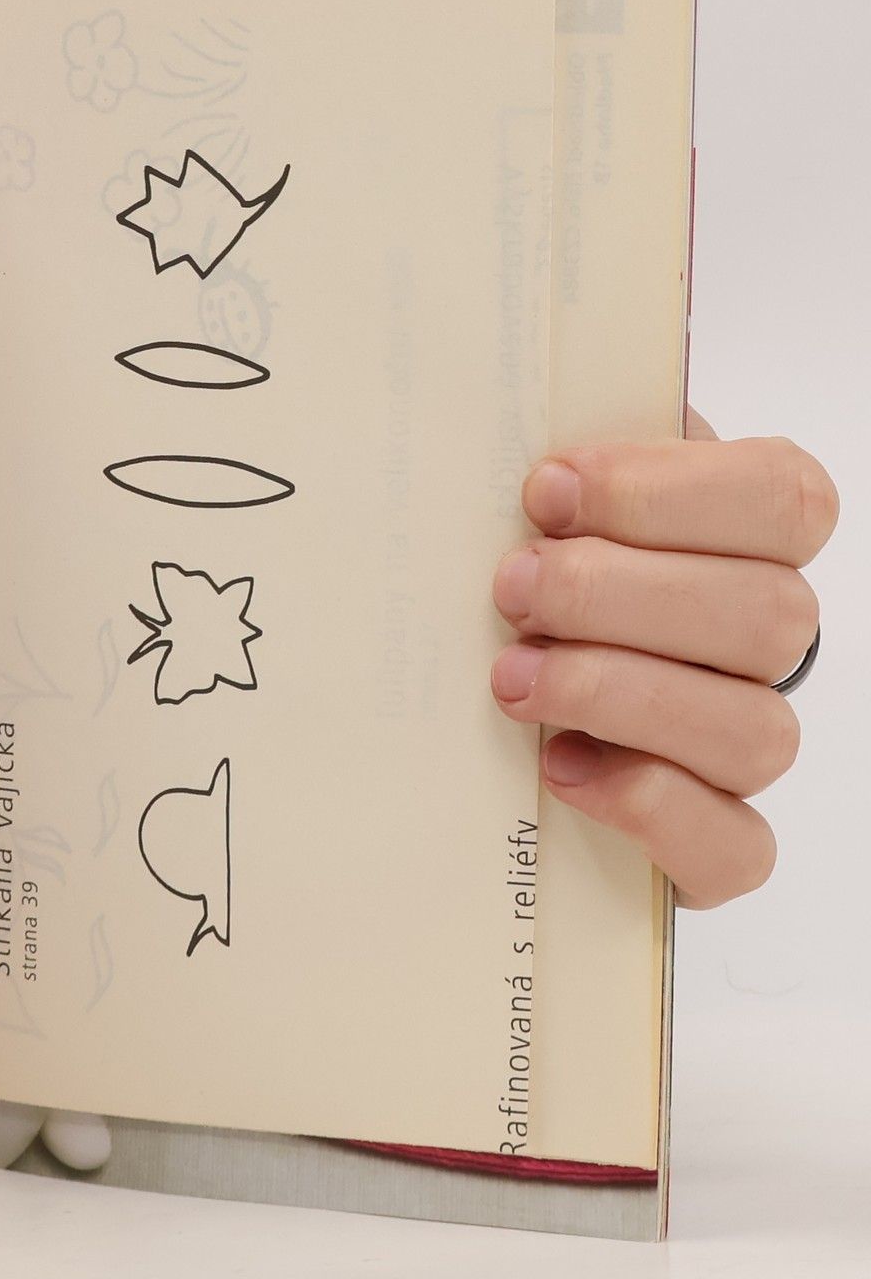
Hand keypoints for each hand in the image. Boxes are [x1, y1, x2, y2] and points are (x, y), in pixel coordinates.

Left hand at [490, 414, 836, 907]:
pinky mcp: (714, 842)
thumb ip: (562, 465)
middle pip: (766, 617)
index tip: (546, 490)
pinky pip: (736, 848)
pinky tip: (560, 770)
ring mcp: (745, 744)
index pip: (781, 498)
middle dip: (619, 597)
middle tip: (511, 587)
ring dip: (621, 696)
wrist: (496, 688)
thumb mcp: (542, 500)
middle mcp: (767, 640)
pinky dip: (648, 808)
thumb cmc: (528, 568)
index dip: (666, 492)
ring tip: (513, 680)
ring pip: (756, 732)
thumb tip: (526, 430)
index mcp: (750, 535)